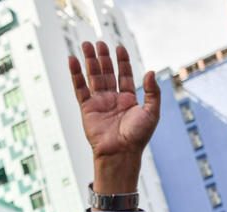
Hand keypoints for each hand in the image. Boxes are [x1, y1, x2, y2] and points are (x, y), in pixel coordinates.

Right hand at [69, 41, 159, 194]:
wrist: (120, 153)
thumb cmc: (137, 137)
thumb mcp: (152, 113)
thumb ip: (153, 92)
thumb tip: (150, 72)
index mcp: (129, 100)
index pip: (125, 76)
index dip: (122, 61)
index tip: (119, 47)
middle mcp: (113, 100)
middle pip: (107, 73)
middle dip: (103, 57)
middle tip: (98, 43)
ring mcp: (99, 103)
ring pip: (93, 77)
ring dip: (89, 61)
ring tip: (86, 44)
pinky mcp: (87, 108)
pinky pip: (80, 88)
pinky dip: (76, 74)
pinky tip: (73, 60)